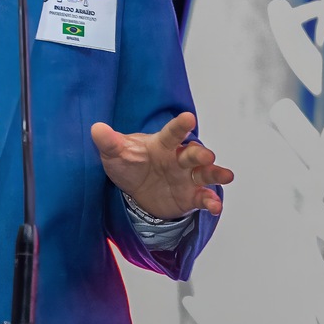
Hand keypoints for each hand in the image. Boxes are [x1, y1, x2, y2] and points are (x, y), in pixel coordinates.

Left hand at [91, 111, 233, 219]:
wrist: (136, 192)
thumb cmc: (130, 164)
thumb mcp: (115, 155)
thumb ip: (108, 143)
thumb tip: (96, 129)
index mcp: (161, 145)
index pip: (171, 133)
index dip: (180, 126)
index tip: (188, 117)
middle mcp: (178, 159)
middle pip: (192, 153)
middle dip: (199, 153)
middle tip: (206, 155)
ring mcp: (186, 178)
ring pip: (204, 173)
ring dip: (215, 173)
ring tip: (226, 175)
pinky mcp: (189, 197)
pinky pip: (202, 198)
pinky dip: (210, 201)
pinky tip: (215, 206)